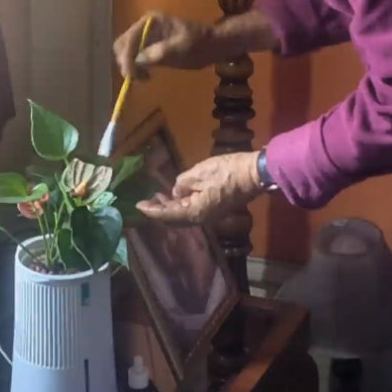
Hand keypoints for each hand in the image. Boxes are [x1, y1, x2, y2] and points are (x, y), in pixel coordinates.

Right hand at [113, 9, 279, 79]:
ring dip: (129, 66)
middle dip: (125, 62)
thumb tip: (138, 61)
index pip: (130, 39)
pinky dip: (135, 68)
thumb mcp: (182, 48)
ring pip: (126, 51)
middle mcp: (145, 26)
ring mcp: (147, 36)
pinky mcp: (151, 47)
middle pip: (123, 44)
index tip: (132, 76)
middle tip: (135, 79)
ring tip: (143, 79)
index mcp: (151, 21)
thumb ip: (160, 53)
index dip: (127, 58)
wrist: (214, 46)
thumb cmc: (201, 44)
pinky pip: (135, 57)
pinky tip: (146, 76)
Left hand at [136, 152, 263, 223]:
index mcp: (194, 212)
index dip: (151, 210)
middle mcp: (201, 218)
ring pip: (183, 216)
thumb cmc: (226, 171)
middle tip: (147, 201)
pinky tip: (177, 195)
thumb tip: (177, 192)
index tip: (138, 206)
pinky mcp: (215, 209)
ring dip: (170, 208)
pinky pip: (192, 211)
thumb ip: (182, 183)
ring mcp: (210, 215)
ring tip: (159, 196)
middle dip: (159, 211)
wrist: (253, 174)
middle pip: (174, 220)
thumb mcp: (198, 173)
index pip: (167, 214)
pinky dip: (181, 205)